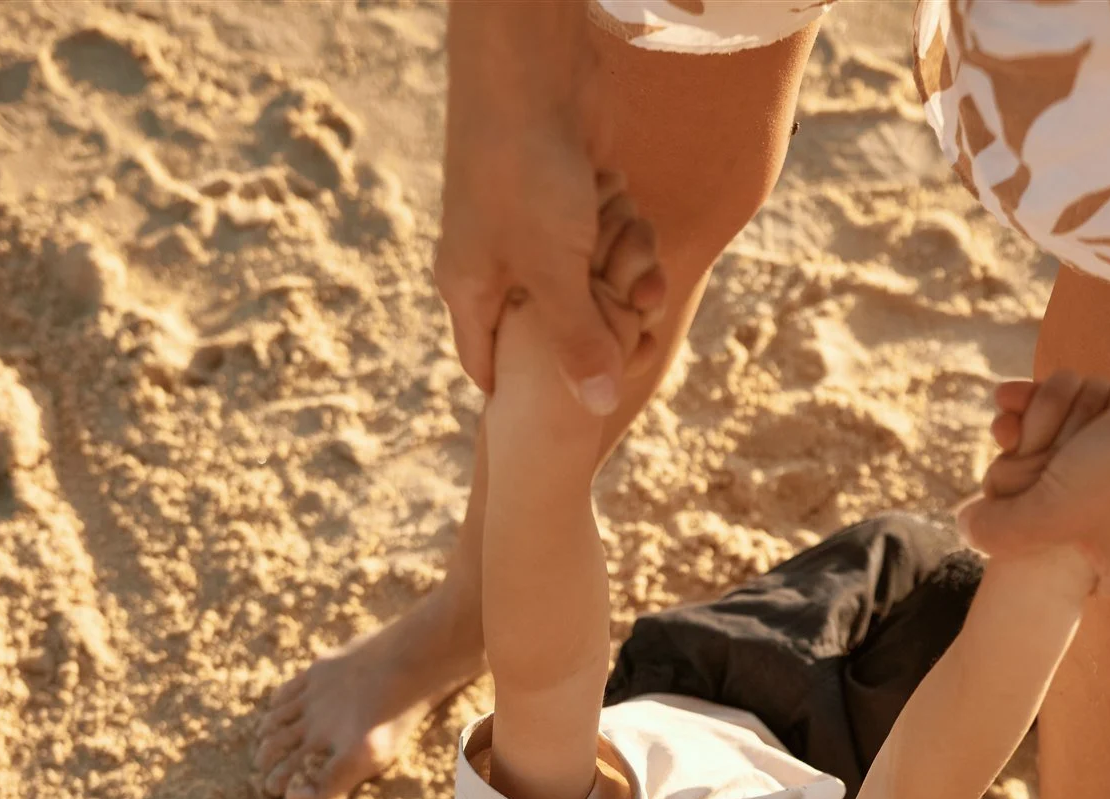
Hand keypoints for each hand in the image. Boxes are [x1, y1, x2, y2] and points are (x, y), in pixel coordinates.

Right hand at [435, 1, 665, 411]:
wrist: (532, 68)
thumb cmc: (523, 171)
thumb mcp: (551, 271)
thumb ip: (575, 341)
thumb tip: (596, 409)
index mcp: (470, 286)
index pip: (487, 363)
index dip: (523, 393)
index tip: (560, 421)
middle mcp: (496, 261)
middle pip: (552, 327)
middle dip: (597, 330)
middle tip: (634, 337)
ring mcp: (532, 227)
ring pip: (587, 282)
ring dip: (620, 278)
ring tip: (638, 271)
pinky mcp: (568, 196)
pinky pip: (605, 239)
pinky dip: (625, 234)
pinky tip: (632, 220)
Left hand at [958, 352, 1109, 594]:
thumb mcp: (1047, 514)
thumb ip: (1000, 532)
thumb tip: (964, 529)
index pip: (1058, 566)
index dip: (1023, 532)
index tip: (1009, 501)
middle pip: (1062, 507)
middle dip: (1023, 469)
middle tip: (999, 441)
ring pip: (1073, 458)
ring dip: (1036, 429)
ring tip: (1009, 412)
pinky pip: (1092, 424)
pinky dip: (1060, 405)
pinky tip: (1024, 390)